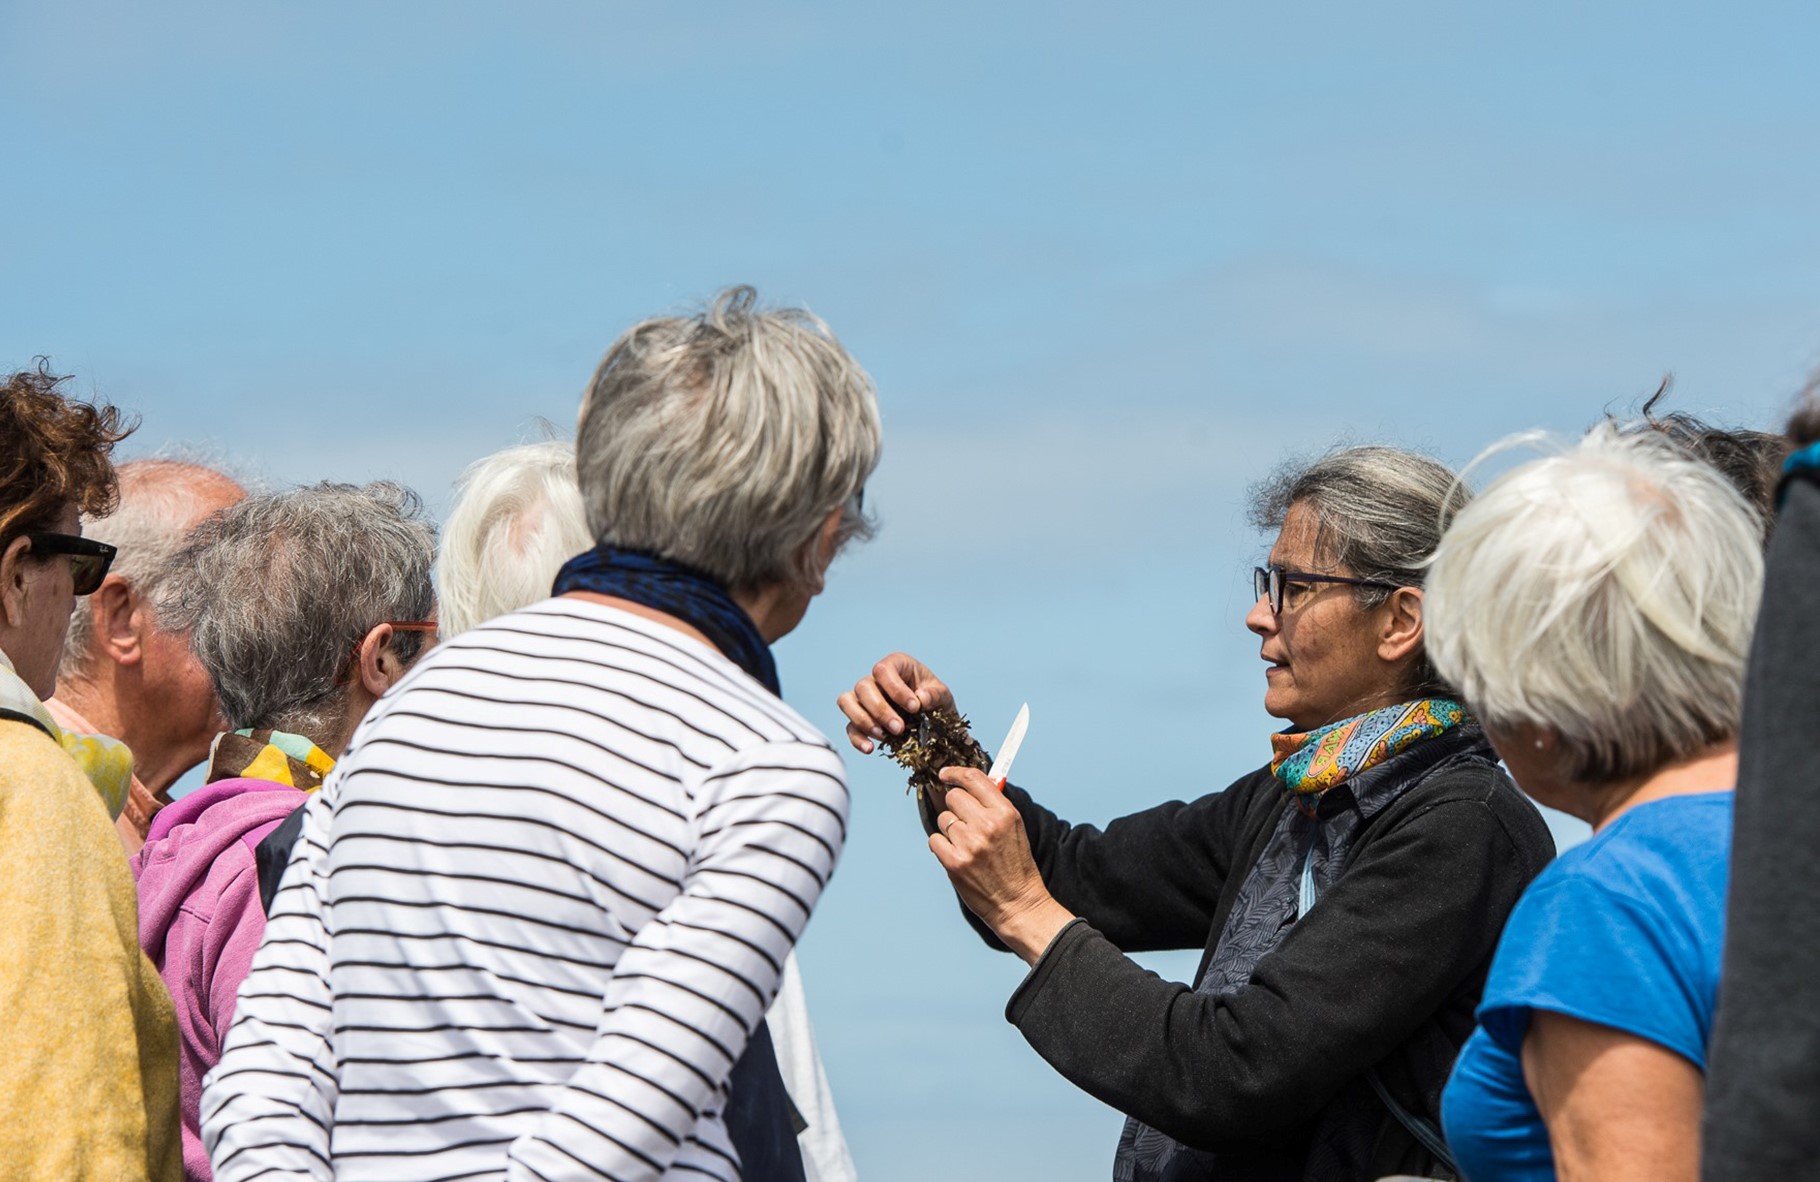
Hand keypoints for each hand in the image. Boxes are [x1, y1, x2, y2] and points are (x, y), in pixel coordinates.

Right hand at [836, 652, 956, 753]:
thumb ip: (936, 695)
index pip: (883, 670)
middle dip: (880, 710)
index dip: (895, 689)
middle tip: (899, 728)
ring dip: (863, 720)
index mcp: (896, 666)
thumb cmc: (936, 702)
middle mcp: (875, 680)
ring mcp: (864, 699)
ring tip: (884, 736)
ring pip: (846, 702)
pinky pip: (849, 727)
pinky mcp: (859, 719)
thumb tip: (921, 698)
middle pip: (863, 687)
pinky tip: (870, 749)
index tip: (914, 708)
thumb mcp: (943, 696)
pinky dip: (857, 738)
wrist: (934, 725)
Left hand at [929, 766, 1075, 963]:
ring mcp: (969, 844)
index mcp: (1004, 813)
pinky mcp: (954, 862)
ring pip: (943, 819)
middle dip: (955, 807)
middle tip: (965, 822)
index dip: (955, 773)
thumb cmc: (1016, 866)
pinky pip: (934, 840)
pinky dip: (942, 847)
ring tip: (967, 846)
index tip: (945, 774)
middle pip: (953, 797)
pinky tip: (957, 856)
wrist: (1018, 903)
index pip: (973, 779)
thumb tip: (969, 784)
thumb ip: (994, 805)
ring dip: (950, 830)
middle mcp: (986, 825)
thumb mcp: (1014, 828)